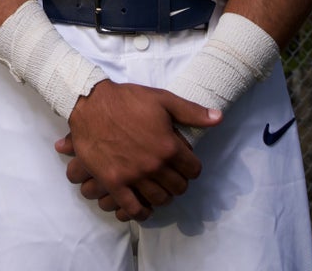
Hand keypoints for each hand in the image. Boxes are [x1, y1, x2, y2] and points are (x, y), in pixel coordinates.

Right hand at [58, 80, 220, 221]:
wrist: (93, 104)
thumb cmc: (129, 99)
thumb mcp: (163, 99)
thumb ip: (192, 112)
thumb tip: (218, 118)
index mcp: (168, 145)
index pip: (193, 170)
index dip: (192, 167)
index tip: (186, 163)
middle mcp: (154, 165)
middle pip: (178, 187)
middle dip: (179, 182)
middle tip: (173, 175)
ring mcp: (133, 176)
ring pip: (159, 199)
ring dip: (163, 196)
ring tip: (160, 188)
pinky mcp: (114, 183)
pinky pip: (133, 209)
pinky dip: (142, 213)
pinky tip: (144, 208)